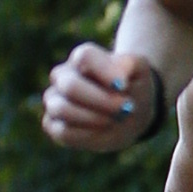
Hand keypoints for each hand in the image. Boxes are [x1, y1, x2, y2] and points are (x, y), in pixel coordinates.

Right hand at [44, 42, 161, 153]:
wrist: (129, 113)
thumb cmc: (132, 87)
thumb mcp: (140, 71)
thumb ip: (130, 64)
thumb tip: (117, 80)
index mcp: (82, 59)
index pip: (84, 56)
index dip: (105, 72)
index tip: (123, 85)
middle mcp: (62, 76)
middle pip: (71, 86)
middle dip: (102, 102)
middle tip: (124, 108)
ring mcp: (54, 100)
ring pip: (62, 109)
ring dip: (94, 118)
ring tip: (114, 119)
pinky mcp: (52, 124)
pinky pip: (62, 132)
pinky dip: (86, 135)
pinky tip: (102, 130)